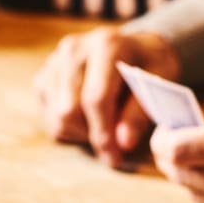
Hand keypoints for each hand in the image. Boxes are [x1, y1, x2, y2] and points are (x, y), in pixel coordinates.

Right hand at [34, 29, 179, 167]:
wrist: (132, 47)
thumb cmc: (148, 67)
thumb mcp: (159, 83)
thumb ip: (139, 113)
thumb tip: (123, 143)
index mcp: (107, 45)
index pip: (96, 98)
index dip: (104, 133)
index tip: (114, 158)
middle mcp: (74, 49)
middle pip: (70, 111)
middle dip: (92, 134)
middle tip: (114, 141)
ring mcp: (54, 62)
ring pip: (57, 118)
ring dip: (81, 132)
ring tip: (103, 123)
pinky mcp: (44, 77)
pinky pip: (49, 118)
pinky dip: (69, 127)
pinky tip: (88, 116)